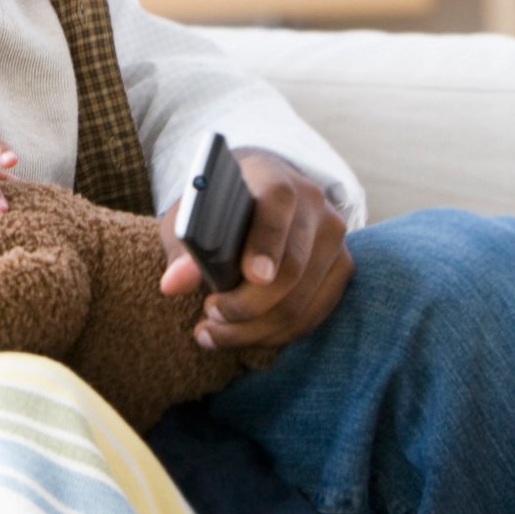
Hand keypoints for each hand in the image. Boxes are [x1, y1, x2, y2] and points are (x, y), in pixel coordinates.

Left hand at [158, 149, 352, 349]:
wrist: (257, 197)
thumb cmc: (215, 209)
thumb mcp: (189, 217)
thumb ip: (181, 248)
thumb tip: (173, 284)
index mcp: (272, 176)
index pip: (277, 203)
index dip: (266, 241)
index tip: (250, 276)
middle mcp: (313, 203)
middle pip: (293, 264)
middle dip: (249, 303)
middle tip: (210, 316)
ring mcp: (333, 236)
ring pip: (303, 299)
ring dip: (257, 328)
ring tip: (213, 333)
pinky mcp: (341, 267)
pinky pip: (315, 312)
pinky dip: (277, 333)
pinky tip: (243, 336)